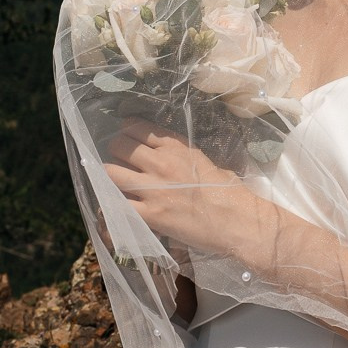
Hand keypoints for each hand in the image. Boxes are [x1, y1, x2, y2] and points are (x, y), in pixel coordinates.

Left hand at [104, 118, 248, 257]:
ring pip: (111, 172)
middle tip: (119, 161)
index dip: (126, 132)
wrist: (237, 220)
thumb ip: (179, 154)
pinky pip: (116, 205)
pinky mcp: (150, 214)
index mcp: (175, 146)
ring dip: (110, 176)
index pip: (136, 127)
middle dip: (116, 152)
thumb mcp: (204, 160)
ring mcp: (153, 188)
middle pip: (120, 146)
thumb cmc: (228, 191)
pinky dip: (111, 205)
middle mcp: (160, 161)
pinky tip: (113, 206)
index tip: (126, 138)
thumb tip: (162, 155)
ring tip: (115, 183)